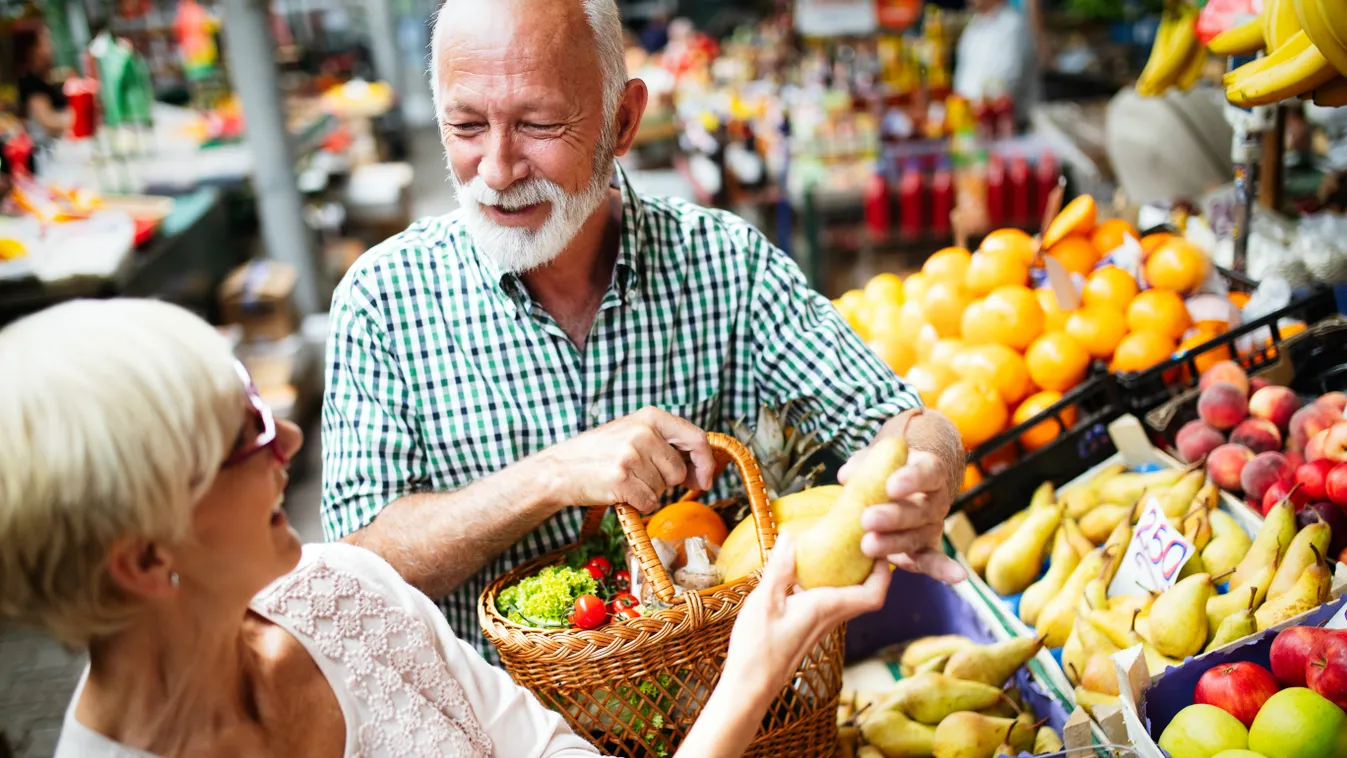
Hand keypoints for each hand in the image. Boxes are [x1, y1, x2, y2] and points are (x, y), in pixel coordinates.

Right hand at [538, 407, 716, 513]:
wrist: (561, 468)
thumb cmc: (601, 453)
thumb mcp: (634, 433)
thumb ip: (667, 443)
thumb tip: (703, 470)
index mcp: (650, 417)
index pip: (696, 438)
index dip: (706, 463)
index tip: (705, 480)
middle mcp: (643, 433)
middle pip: (679, 471)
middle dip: (665, 480)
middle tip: (639, 474)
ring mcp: (631, 455)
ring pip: (663, 489)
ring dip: (648, 491)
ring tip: (625, 479)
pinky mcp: (622, 479)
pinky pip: (649, 502)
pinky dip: (638, 504)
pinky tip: (621, 491)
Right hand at [724, 533, 889, 698]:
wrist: (751, 685)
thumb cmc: (758, 648)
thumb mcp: (764, 601)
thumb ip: (779, 569)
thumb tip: (790, 536)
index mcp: (827, 608)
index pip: (873, 594)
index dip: (884, 571)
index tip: (881, 547)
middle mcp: (830, 617)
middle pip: (866, 593)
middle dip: (870, 567)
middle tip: (862, 541)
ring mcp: (820, 624)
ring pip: (848, 597)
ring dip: (851, 574)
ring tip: (839, 548)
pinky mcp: (809, 627)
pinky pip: (830, 601)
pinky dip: (829, 582)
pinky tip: (808, 570)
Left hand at [839, 444, 966, 584]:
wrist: (903, 485)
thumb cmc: (886, 468)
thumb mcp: (875, 459)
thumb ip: (863, 464)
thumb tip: (846, 475)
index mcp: (930, 471)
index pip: (927, 473)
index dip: (912, 479)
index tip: (891, 486)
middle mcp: (936, 500)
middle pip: (920, 510)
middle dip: (893, 516)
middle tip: (867, 519)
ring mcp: (931, 527)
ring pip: (917, 537)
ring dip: (893, 543)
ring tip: (868, 546)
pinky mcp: (925, 549)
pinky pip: (933, 561)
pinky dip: (943, 570)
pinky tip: (957, 577)